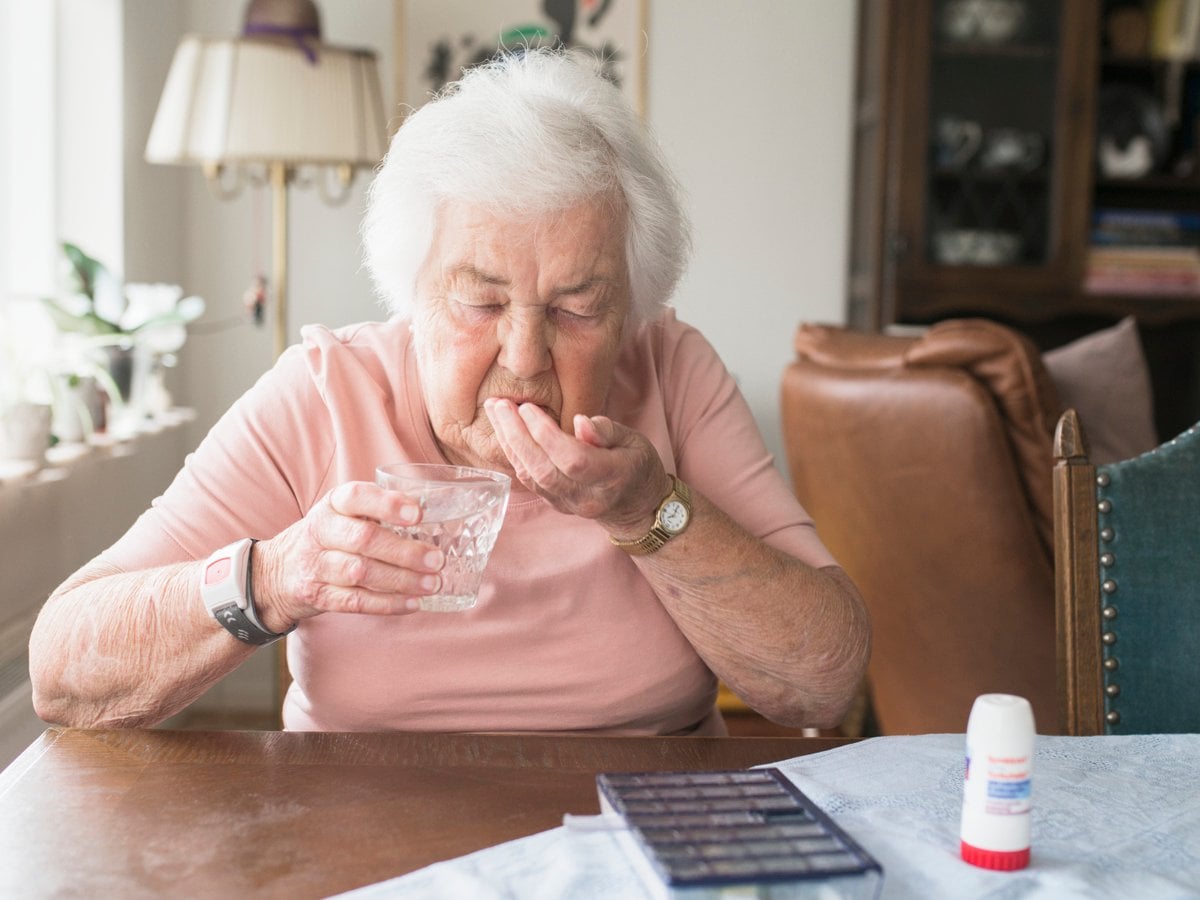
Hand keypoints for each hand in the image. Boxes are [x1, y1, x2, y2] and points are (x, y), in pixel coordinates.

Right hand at [252, 481, 445, 628]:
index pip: (357, 496)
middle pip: (364, 539)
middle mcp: (320, 531)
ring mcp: (316, 565)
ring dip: (401, 580)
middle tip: (436, 560)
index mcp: (332, 504)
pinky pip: (355, 602)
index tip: (418, 515)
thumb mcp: (343, 514)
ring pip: (361, 572)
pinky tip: (413, 603)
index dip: (388, 505)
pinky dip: (388, 604)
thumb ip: (379, 510)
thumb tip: (437, 511)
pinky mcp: (318, 595)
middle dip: (404, 551)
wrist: (276, 572)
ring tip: (432, 583)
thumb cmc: (329, 537)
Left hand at [483, 398, 669, 534]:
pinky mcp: (555, 504)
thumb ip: (607, 430)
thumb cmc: (636, 464)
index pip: (573, 459)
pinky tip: (505, 430)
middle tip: (500, 404)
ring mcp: (569, 505)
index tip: (529, 407)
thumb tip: (580, 422)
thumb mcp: (634, 440)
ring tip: (496, 411)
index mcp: (613, 477)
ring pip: (531, 476)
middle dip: (517, 435)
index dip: (547, 435)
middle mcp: (587, 497)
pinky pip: (529, 480)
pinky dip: (514, 453)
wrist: (636, 506)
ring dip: (509, 442)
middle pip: (544, 469)